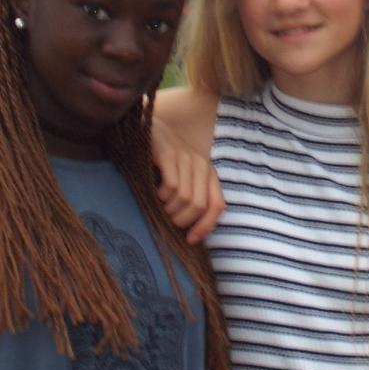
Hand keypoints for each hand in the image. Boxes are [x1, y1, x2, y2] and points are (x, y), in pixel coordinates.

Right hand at [152, 124, 224, 241]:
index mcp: (210, 175)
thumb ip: (193, 198)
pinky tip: (156, 193)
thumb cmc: (166, 162)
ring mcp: (187, 159)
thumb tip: (191, 233)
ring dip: (169, 209)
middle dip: (182, 220)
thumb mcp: (185, 180)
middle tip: (168, 221)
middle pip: (200, 206)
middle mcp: (203, 166)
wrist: (150, 130)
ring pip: (185, 198)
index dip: (205, 226)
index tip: (189, 239)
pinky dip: (162, 196)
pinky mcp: (170, 155)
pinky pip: (171, 186)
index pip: (217, 206)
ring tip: (160, 206)